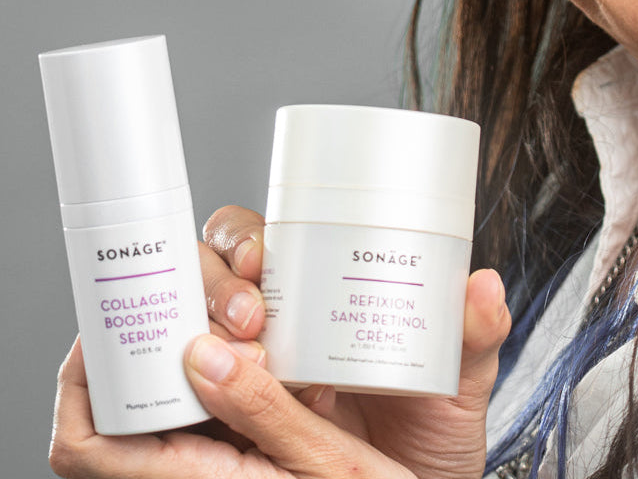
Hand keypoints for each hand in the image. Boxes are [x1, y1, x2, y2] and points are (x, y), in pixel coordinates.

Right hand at [49, 206, 510, 478]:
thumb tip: (482, 284)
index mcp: (309, 299)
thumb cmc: (428, 441)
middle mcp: (256, 334)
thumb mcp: (457, 387)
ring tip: (205, 361)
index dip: (239, 241)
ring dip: (152, 338)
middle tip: (248, 320)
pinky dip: (105, 412)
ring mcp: (221, 385)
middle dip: (206, 286)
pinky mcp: (195, 444)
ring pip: (154, 339)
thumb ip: (474, 337)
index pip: (252, 243)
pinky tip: (140, 406)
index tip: (259, 265)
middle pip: (195, 278)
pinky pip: (128, 422)